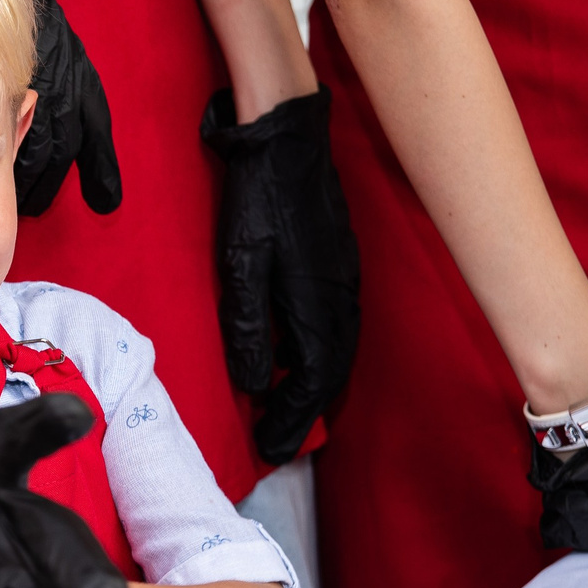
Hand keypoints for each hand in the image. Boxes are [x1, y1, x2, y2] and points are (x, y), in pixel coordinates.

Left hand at [201, 86, 360, 463]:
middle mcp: (342, 299)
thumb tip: (255, 384)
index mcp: (318, 305)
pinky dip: (319, 355)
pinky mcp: (341, 264)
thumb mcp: (242, 264)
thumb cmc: (259, 200)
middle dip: (306, 412)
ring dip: (314, 386)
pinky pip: (337, 327)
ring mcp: (346, 280)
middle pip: (331, 374)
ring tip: (286, 409)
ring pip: (338, 351)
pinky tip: (294, 355)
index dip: (291, 419)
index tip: (270, 448)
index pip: (311, 382)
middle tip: (279, 442)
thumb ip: (249, 326)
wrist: (288, 139)